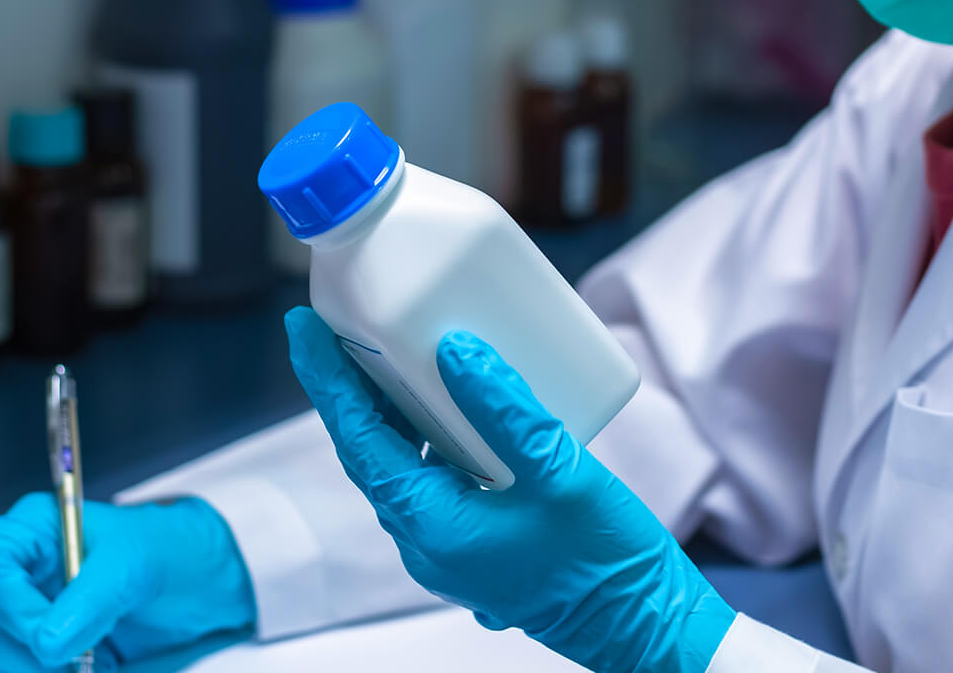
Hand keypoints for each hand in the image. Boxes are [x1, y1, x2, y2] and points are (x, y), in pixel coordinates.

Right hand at [0, 493, 255, 671]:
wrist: (204, 590)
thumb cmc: (170, 555)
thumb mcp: (137, 565)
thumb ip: (92, 598)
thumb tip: (47, 641)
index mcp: (35, 530)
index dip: (9, 605)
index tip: (45, 637)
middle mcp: (19, 574)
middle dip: (21, 653)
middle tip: (69, 665)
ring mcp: (24, 615)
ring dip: (35, 671)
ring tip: (95, 665)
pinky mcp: (37, 651)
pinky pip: (21, 669)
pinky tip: (96, 669)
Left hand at [285, 306, 734, 672]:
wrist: (647, 627)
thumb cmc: (609, 563)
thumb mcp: (563, 475)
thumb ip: (507, 411)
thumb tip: (455, 349)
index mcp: (434, 527)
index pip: (358, 441)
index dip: (328, 380)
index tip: (305, 327)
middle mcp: (427, 544)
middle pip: (369, 452)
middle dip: (349, 388)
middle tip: (339, 325)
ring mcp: (449, 549)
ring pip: (399, 467)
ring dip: (388, 411)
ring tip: (387, 350)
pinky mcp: (474, 546)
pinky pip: (431, 481)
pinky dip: (424, 437)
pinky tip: (447, 403)